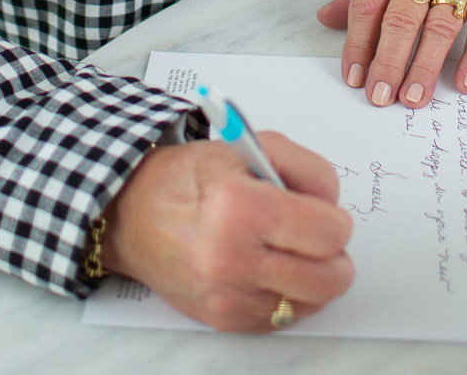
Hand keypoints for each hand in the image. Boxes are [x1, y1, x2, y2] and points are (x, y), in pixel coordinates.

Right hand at [101, 132, 353, 330]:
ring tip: (288, 250)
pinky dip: (287, 295)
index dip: (335, 220)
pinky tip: (267, 269)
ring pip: (311, 302)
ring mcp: (228, 296)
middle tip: (316, 236)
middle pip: (328, 279)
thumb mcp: (250, 148)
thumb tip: (334, 205)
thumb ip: (306, 169)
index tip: (323, 213)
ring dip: (311, 277)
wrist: (131, 216)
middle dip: (333, 255)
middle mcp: (232, 260)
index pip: (328, 233)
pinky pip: (284, 318)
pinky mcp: (225, 319)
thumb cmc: (186, 180)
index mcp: (240, 209)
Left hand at [314, 0, 466, 106]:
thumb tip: (326, 19)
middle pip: (401, 16)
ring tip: (412, 98)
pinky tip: (464, 83)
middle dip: (388, 61)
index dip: (358, 41)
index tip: (353, 75)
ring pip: (440, 24)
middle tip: (379, 96)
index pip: (368, 0)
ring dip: (425, 65)